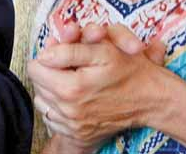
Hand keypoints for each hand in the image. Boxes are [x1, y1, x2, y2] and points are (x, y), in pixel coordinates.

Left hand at [29, 23, 166, 149]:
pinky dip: (59, 107)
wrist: (150, 99)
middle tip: (69, 66)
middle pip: (37, 85)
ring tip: (72, 81)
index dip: (47, 56)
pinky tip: (76, 99)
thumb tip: (44, 55)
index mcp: (71, 88)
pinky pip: (52, 119)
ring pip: (43, 102)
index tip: (61, 54)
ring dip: (52, 90)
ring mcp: (72, 126)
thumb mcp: (102, 51)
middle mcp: (68, 111)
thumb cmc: (129, 71)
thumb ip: (68, 51)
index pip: (35, 68)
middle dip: (49, 72)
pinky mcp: (77, 134)